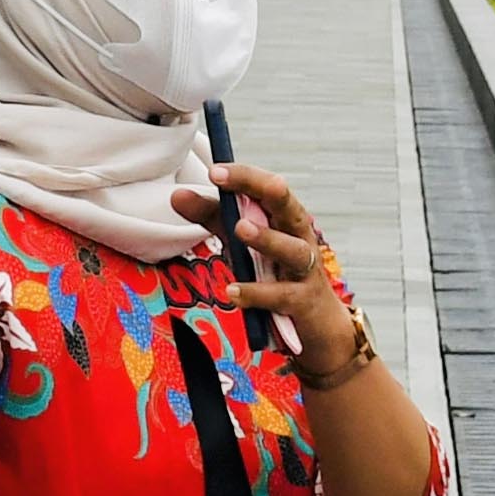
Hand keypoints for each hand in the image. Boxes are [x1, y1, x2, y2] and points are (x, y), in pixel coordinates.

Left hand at [173, 161, 355, 367]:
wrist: (317, 325)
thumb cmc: (278, 275)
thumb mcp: (243, 244)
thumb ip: (214, 219)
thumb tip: (177, 195)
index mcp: (285, 219)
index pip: (267, 189)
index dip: (244, 177)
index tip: (215, 170)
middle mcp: (300, 238)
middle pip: (287, 206)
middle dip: (260, 188)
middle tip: (227, 181)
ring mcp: (305, 271)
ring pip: (293, 249)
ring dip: (267, 237)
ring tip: (240, 228)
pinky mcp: (303, 302)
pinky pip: (282, 295)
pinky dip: (257, 293)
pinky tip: (233, 291)